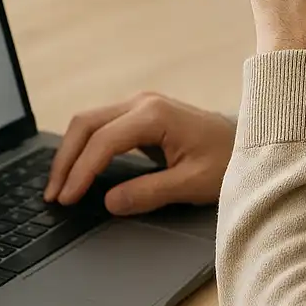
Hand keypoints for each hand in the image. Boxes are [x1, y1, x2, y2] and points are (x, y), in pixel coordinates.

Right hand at [44, 93, 236, 214]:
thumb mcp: (192, 184)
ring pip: (89, 122)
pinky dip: (84, 147)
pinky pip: (101, 126)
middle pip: (86, 123)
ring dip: (70, 152)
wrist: (253, 141)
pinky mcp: (141, 114)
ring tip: (59, 186)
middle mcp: (143, 103)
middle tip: (52, 194)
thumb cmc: (228, 161)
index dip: (81, 172)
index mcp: (154, 115)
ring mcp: (141, 105)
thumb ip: (149, 193)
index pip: (103, 142)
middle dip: (65, 159)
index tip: (67, 199)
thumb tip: (110, 203)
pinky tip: (78, 171)